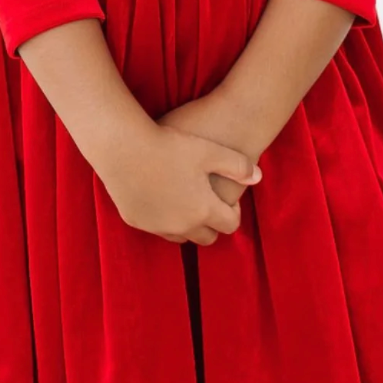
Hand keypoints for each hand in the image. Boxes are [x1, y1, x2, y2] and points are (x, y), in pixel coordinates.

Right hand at [103, 120, 259, 247]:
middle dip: (212, 224)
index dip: (233, 213)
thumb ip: (238, 165)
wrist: (123, 148)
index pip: (230, 225)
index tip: (229, 199)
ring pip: (181, 236)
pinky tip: (163, 196)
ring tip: (187, 201)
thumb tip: (258, 177)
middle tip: (209, 202)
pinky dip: (164, 219)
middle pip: (207, 237)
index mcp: (204, 209)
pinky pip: (157, 228)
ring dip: (188, 224)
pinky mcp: (136, 221)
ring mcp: (157, 226)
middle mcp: (182, 225)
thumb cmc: (169, 145)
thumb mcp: (210, 151)